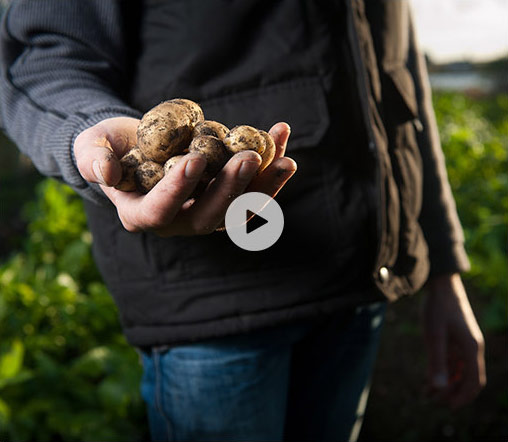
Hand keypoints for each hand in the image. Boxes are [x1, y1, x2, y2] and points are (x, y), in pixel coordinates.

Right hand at [73, 117, 296, 235]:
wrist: (136, 144)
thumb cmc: (109, 147)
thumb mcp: (91, 148)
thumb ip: (93, 160)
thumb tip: (106, 173)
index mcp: (142, 214)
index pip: (160, 210)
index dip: (178, 189)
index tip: (196, 159)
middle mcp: (178, 221)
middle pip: (209, 217)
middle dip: (232, 189)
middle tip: (250, 157)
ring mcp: (205, 211)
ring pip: (239, 211)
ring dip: (264, 186)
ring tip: (286, 159)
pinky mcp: (225, 197)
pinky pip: (251, 190)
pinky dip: (268, 168)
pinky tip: (281, 136)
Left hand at [423, 273, 485, 408]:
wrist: (440, 284)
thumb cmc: (437, 308)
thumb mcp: (434, 336)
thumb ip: (437, 362)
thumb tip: (439, 389)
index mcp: (472, 348)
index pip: (474, 382)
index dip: (463, 397)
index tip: (448, 406)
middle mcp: (472, 348)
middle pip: (468, 378)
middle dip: (453, 392)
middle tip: (433, 400)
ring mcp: (465, 343)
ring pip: (459, 370)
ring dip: (447, 383)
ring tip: (428, 393)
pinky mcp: (456, 338)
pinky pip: (453, 360)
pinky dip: (444, 371)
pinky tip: (429, 377)